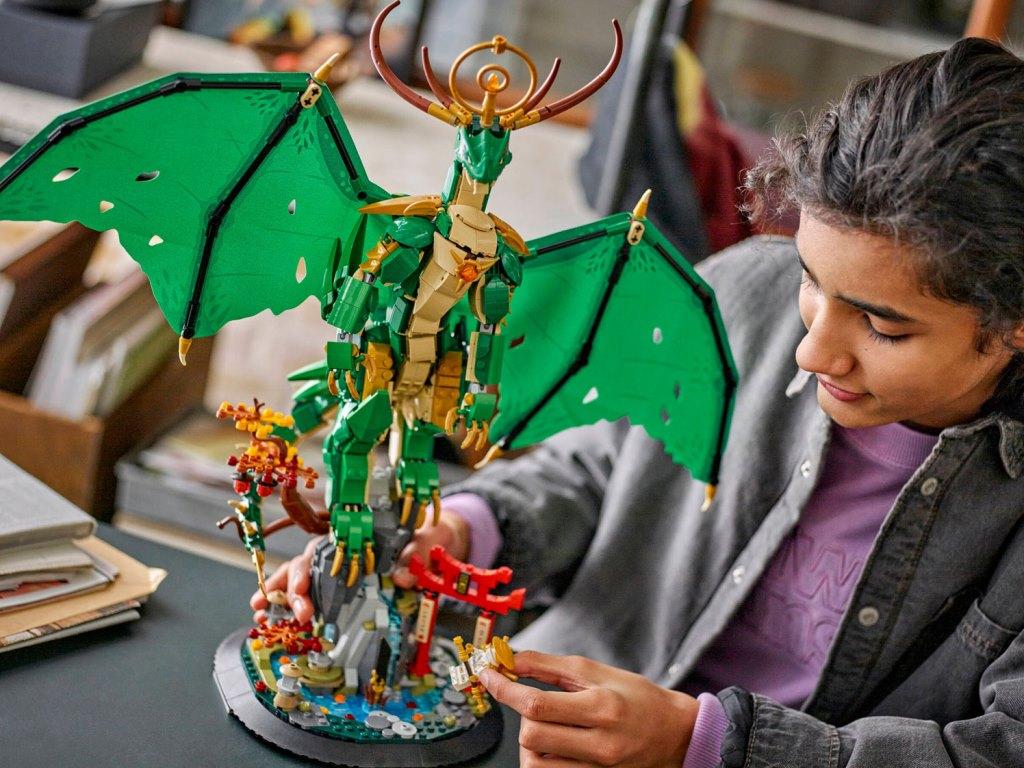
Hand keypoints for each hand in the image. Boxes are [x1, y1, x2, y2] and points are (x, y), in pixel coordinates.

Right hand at [248, 509, 470, 619]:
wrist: (434, 543)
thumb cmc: (424, 540)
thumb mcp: (425, 542)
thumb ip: (414, 554)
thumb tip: (403, 575)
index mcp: (354, 540)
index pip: (321, 553)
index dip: (308, 574)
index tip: (305, 597)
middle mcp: (337, 554)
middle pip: (304, 568)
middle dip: (293, 592)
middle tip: (299, 615)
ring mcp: (334, 572)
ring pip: (296, 580)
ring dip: (276, 598)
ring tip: (259, 616)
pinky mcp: (340, 590)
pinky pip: (308, 597)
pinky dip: (285, 608)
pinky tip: (267, 620)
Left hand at [480, 651, 698, 767]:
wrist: (673, 732)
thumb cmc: (636, 697)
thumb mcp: (596, 671)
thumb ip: (550, 667)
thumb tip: (512, 660)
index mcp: (600, 706)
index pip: (536, 703)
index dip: (503, 689)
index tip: (488, 676)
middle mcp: (599, 742)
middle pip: (531, 735)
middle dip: (522, 716)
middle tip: (533, 703)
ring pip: (535, 762)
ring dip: (530, 742)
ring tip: (547, 727)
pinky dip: (543, 760)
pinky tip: (554, 745)